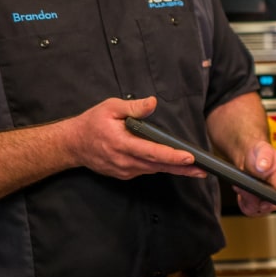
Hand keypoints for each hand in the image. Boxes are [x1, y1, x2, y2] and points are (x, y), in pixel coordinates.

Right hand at [64, 96, 207, 179]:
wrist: (72, 144)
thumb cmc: (92, 123)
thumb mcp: (110, 107)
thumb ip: (133, 107)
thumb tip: (153, 103)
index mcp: (122, 144)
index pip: (151, 152)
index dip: (171, 156)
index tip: (189, 158)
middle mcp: (124, 161)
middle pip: (158, 165)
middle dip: (182, 168)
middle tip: (203, 169)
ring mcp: (124, 170)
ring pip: (154, 170)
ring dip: (175, 170)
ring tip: (196, 170)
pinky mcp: (125, 173)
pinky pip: (147, 170)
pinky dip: (161, 168)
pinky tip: (176, 166)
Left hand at [232, 141, 275, 216]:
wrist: (250, 156)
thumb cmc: (260, 152)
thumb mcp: (263, 149)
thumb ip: (265, 156)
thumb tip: (263, 166)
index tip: (263, 203)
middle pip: (269, 207)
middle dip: (254, 201)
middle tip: (244, 189)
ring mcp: (267, 198)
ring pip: (257, 210)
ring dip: (246, 201)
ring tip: (240, 186)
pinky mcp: (257, 201)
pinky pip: (249, 209)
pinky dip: (242, 201)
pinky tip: (239, 189)